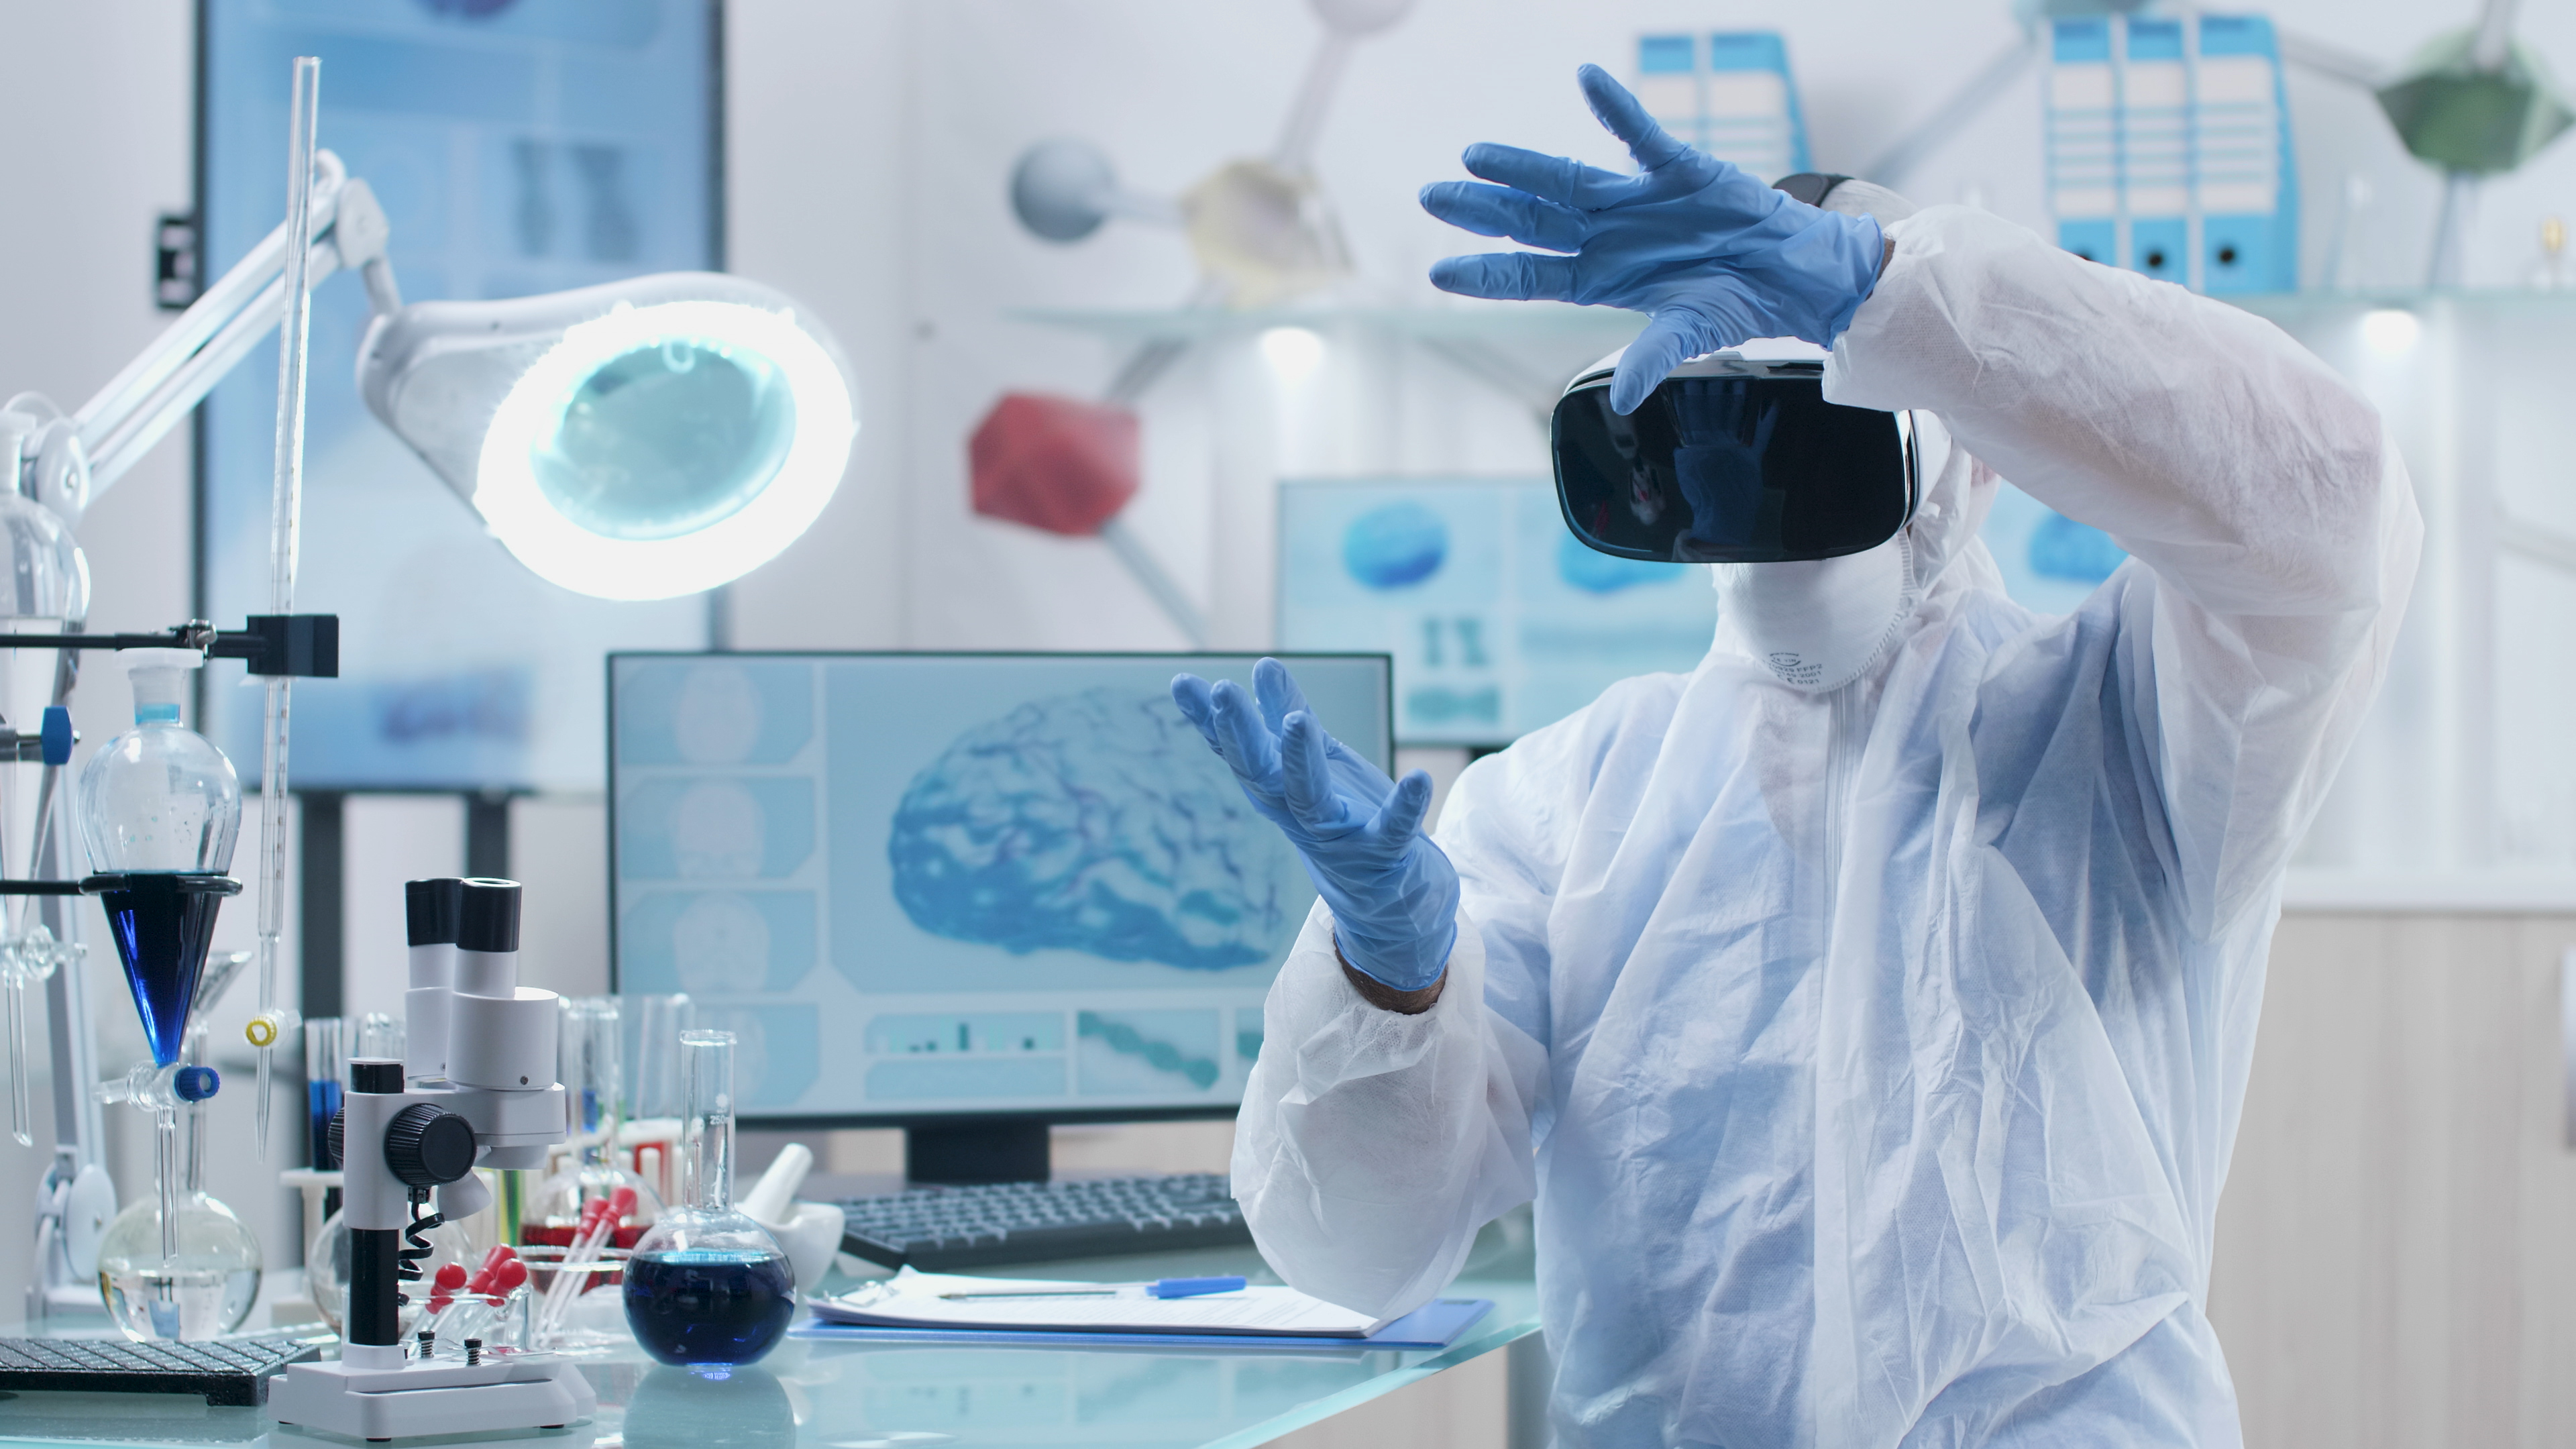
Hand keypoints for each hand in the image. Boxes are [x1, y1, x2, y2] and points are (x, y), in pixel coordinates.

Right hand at [1172, 658, 1458, 992]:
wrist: (1388, 895)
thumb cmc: (1345, 819)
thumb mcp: (1313, 763)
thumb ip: (1285, 717)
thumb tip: (1262, 667)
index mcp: (1277, 789)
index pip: (1236, 752)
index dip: (1208, 720)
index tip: (1181, 683)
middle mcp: (1296, 813)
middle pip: (1260, 774)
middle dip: (1240, 734)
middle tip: (1222, 692)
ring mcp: (1337, 835)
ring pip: (1311, 800)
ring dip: (1300, 761)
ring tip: (1295, 721)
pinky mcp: (1382, 852)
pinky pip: (1393, 830)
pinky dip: (1405, 808)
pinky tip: (1417, 779)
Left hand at [1419, 63, 1884, 413]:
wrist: (1790, 272)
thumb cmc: (1737, 302)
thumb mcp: (1691, 334)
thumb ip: (1653, 359)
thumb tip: (1622, 396)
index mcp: (1600, 278)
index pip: (1530, 274)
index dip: (1487, 272)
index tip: (1440, 273)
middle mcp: (1606, 235)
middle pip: (1532, 220)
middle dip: (1482, 209)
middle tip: (1432, 197)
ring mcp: (1635, 199)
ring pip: (1566, 179)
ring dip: (1522, 167)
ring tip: (1476, 155)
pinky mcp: (1677, 168)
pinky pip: (1640, 133)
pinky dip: (1615, 108)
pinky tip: (1587, 80)